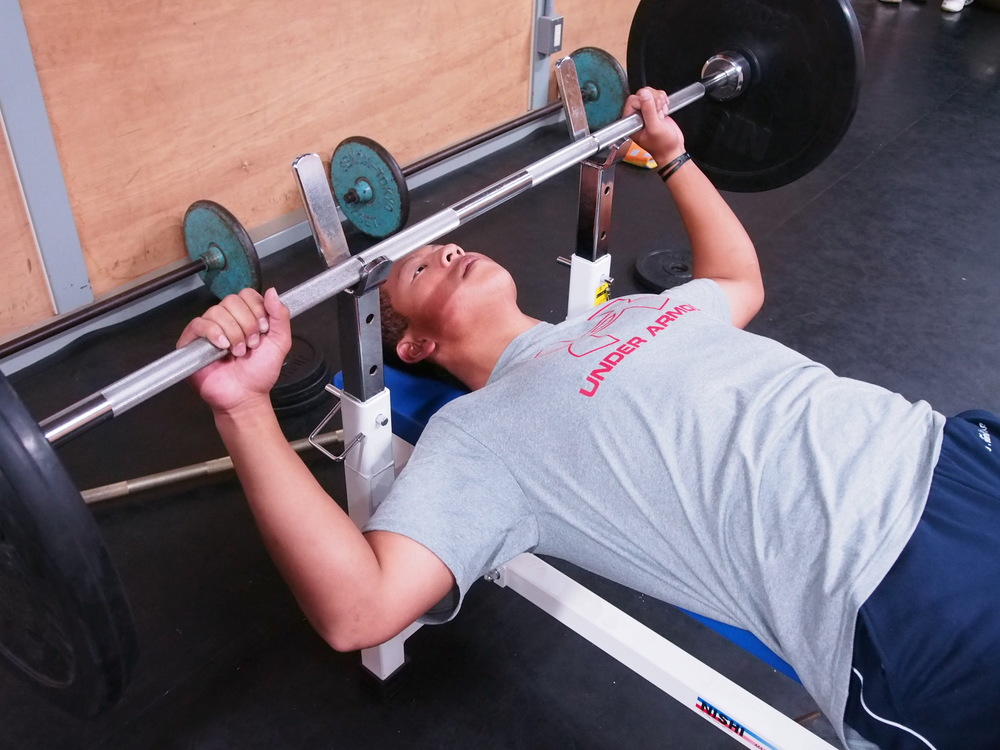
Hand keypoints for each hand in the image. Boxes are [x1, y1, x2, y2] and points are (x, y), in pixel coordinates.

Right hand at [177, 287, 291, 414]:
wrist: (246, 395)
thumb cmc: (259, 373)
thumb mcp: (280, 342)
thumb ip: (280, 316)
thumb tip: (272, 292)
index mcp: (246, 316)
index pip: (247, 294)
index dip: (256, 309)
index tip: (263, 329)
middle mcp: (227, 319)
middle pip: (232, 300)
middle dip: (247, 324)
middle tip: (251, 344)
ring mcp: (209, 329)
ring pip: (217, 312)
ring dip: (233, 333)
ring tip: (238, 351)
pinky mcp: (193, 341)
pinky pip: (199, 324)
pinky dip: (214, 333)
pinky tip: (223, 346)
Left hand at [623, 87, 686, 166]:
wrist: (673, 150)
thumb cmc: (663, 145)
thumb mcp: (655, 128)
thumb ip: (649, 111)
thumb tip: (644, 94)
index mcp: (631, 122)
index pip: (633, 100)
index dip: (645, 102)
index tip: (653, 111)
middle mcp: (636, 116)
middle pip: (642, 94)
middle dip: (654, 100)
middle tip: (659, 112)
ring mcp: (646, 112)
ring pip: (650, 93)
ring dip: (659, 100)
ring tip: (662, 113)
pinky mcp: (655, 110)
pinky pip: (657, 96)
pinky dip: (663, 100)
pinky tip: (664, 111)